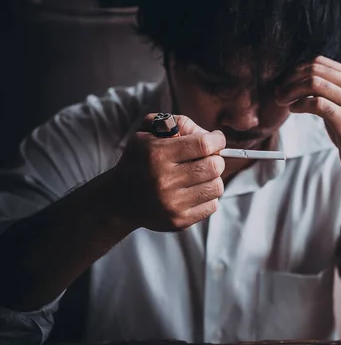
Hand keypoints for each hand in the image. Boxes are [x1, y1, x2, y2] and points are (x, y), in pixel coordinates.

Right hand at [108, 114, 225, 231]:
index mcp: (157, 154)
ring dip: (213, 179)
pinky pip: (212, 206)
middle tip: (208, 158)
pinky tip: (194, 191)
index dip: (217, 140)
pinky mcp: (179, 221)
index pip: (203, 145)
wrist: (119, 200)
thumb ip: (178, 124)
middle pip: (214, 166)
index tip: (216, 139)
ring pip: (217, 187)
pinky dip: (208, 197)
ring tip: (200, 175)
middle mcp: (164, 180)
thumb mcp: (148, 133)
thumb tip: (210, 135)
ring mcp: (172, 204)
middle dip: (216, 159)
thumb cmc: (140, 161)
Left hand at [276, 56, 340, 176]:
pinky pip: (316, 104)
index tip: (284, 82)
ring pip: (314, 83)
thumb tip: (300, 79)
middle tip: (278, 91)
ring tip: (282, 100)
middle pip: (314, 70)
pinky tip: (293, 109)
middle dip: (290, 79)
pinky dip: (300, 104)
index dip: (296, 69)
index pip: (320, 62)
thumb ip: (330, 90)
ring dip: (291, 91)